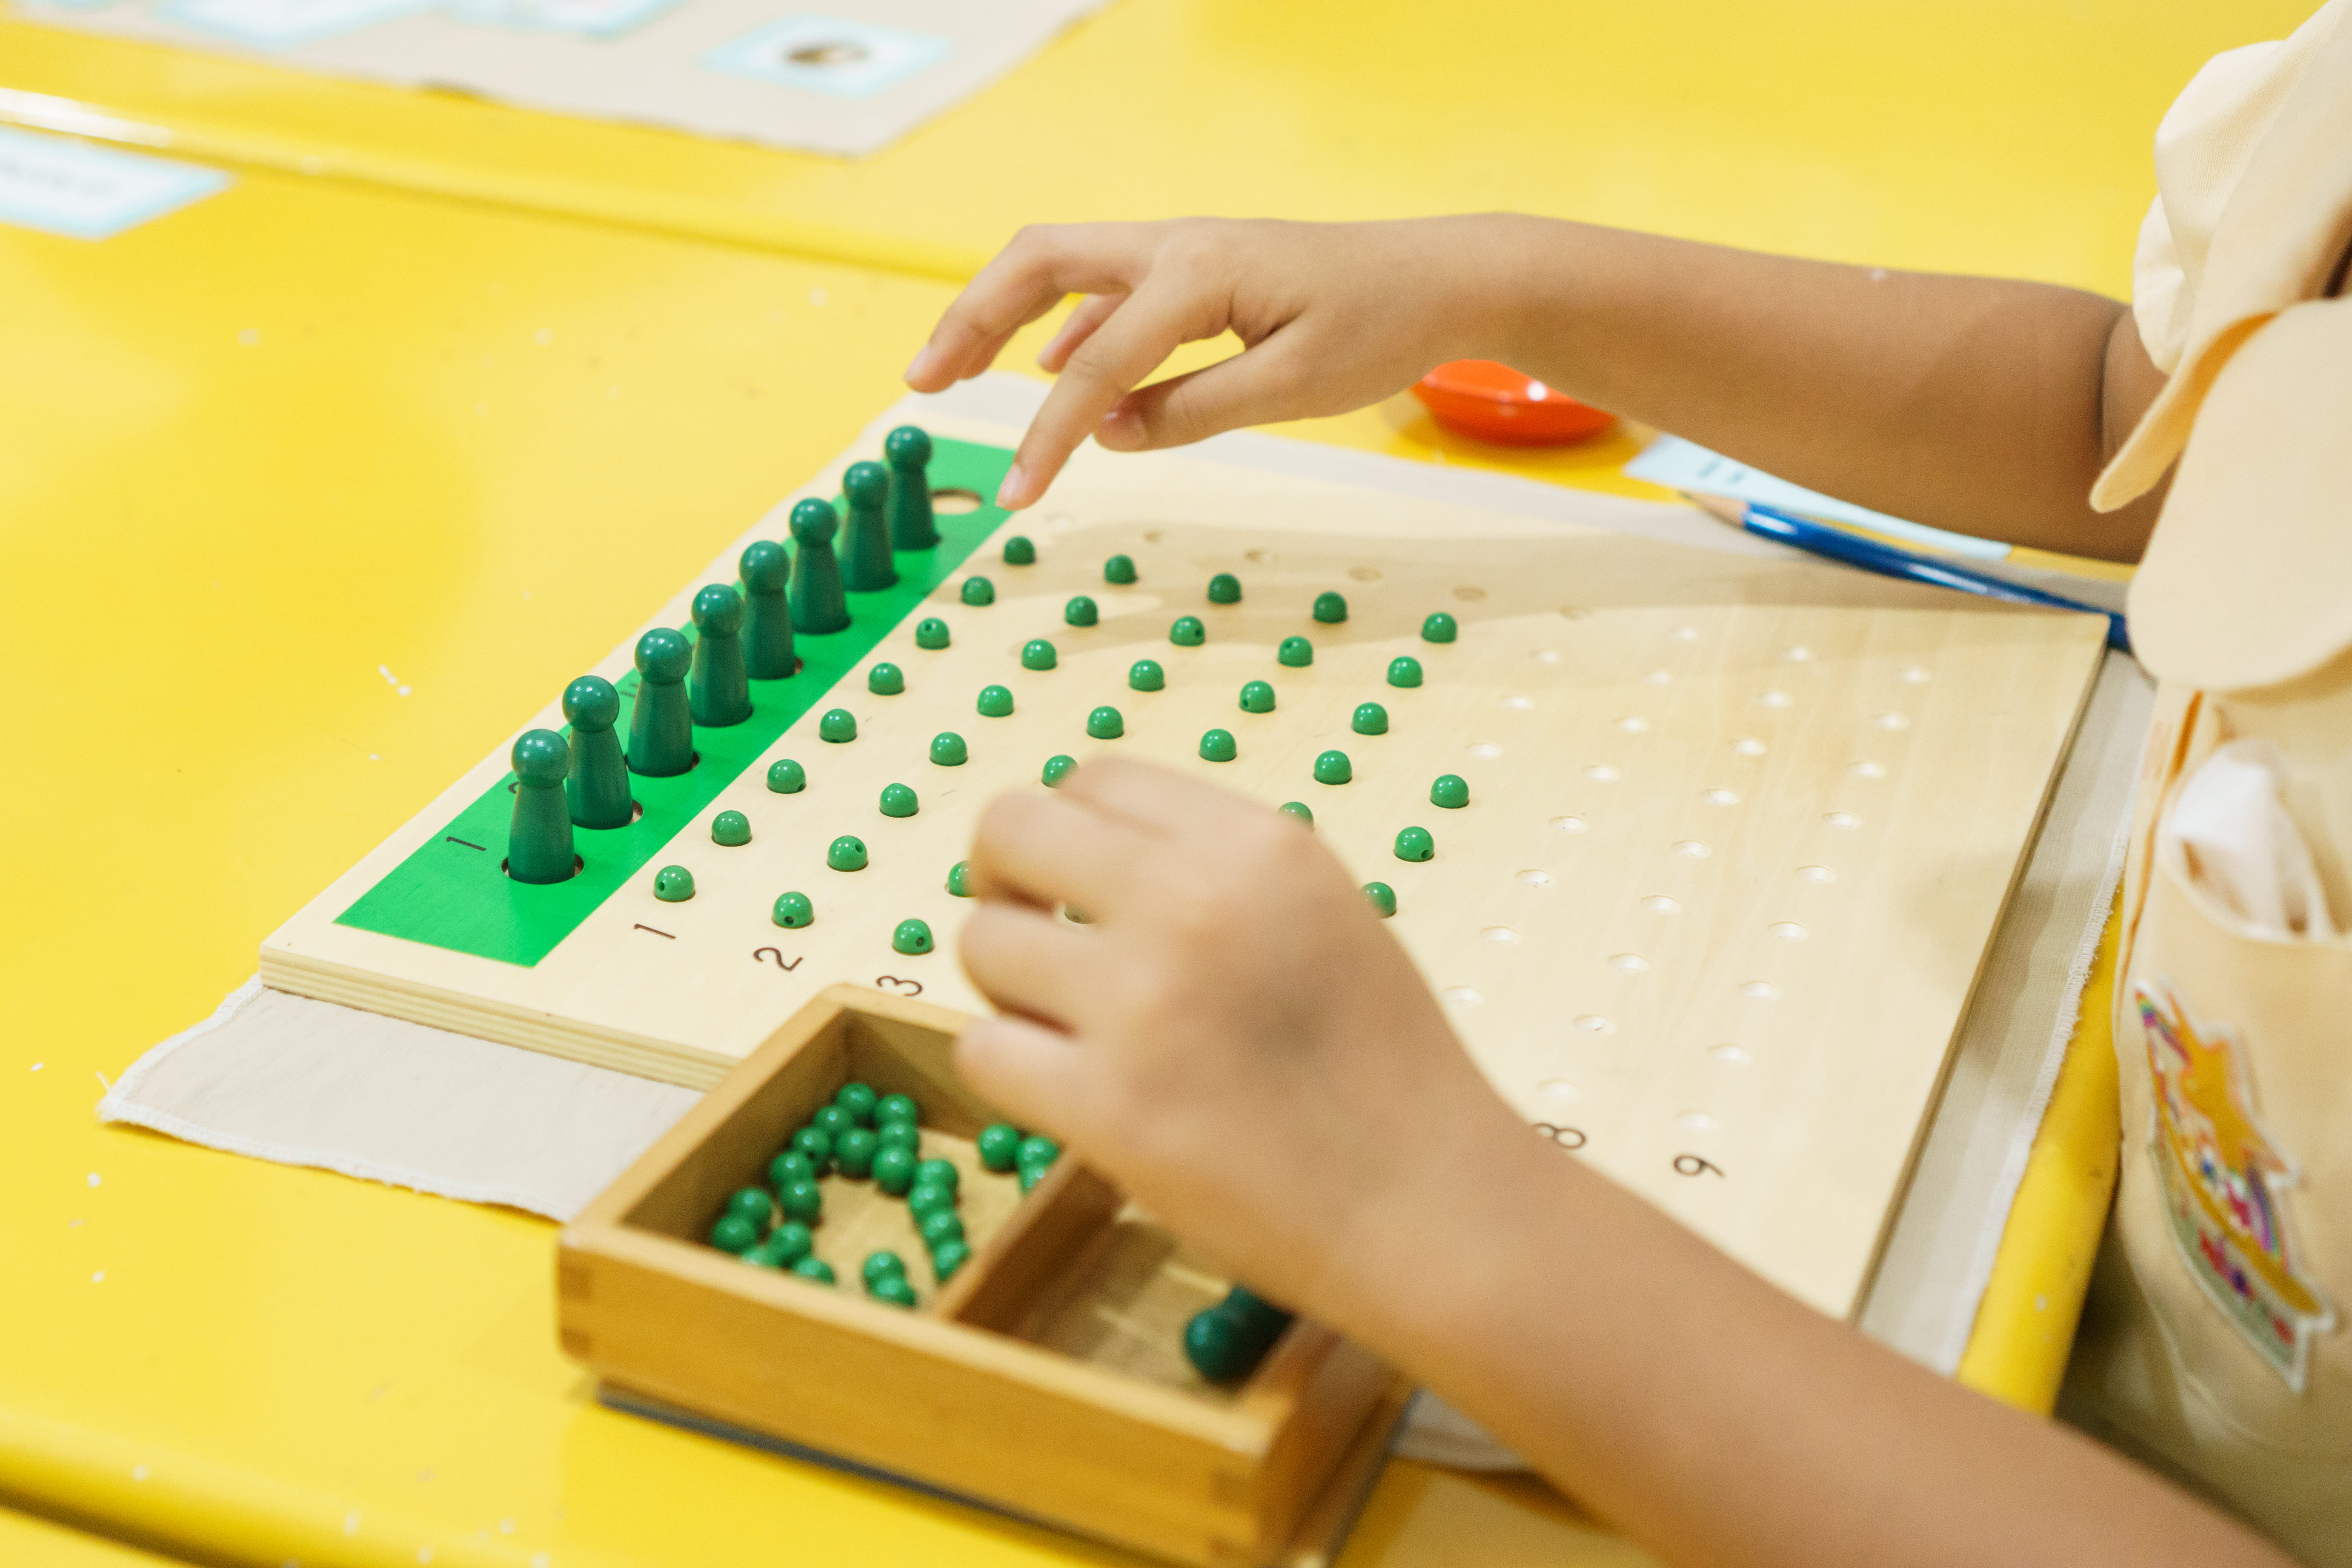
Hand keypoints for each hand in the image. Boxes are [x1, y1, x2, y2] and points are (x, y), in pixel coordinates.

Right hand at [904, 217, 1515, 508]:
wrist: (1438, 275)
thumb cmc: (1378, 325)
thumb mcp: (1295, 388)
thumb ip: (1195, 412)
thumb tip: (1107, 433)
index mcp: (1198, 274)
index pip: (1096, 365)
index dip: (1048, 435)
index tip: (1015, 498)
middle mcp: (1175, 245)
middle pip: (1037, 264)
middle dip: (968, 321)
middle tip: (918, 383)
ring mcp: (1179, 251)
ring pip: (1059, 268)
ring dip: (996, 315)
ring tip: (948, 373)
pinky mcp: (1191, 270)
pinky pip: (1103, 290)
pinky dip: (1060, 327)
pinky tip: (1054, 373)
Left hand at [953, 758, 1525, 1322]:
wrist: (1432, 1206)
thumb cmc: (1383, 1068)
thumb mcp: (1322, 912)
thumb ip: (1216, 870)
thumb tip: (1086, 851)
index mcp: (1258, 844)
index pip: (1094, 777)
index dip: (1065, 830)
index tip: (1074, 882)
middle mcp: (1194, 902)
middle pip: (1011, 828)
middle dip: (1002, 878)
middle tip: (1035, 939)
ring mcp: (1144, 1004)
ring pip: (980, 941)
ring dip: (1007, 985)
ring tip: (1067, 1029)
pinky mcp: (1107, 1106)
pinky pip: (984, 1050)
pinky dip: (1010, 1070)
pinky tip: (1068, 1093)